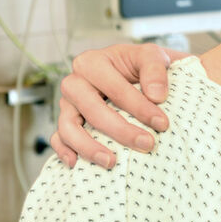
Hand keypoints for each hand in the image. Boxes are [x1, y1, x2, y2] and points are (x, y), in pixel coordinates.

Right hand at [48, 42, 186, 167]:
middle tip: (147, 144)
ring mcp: (67, 105)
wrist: (133, 73)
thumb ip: (155, 70)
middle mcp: (74, 82)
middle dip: (120, 130)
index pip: (114, 88)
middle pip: (91, 109)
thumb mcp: (151, 56)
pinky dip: (64, 151)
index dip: (139, 107)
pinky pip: (57, 139)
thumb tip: (156, 95)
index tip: (162, 124)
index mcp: (92, 62)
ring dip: (88, 147)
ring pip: (68, 127)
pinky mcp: (65, 122)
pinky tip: (77, 164)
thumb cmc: (140, 66)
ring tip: (111, 162)